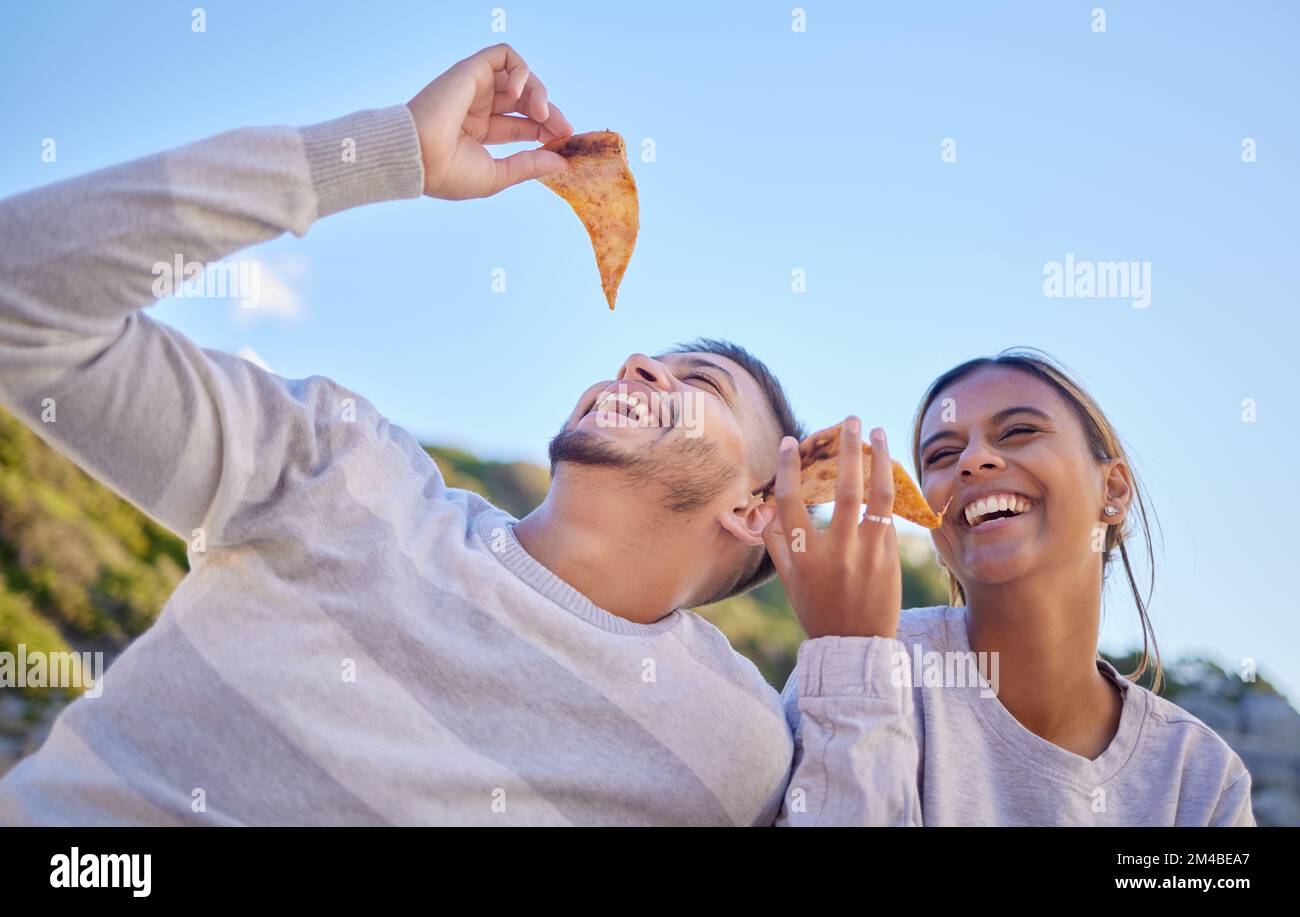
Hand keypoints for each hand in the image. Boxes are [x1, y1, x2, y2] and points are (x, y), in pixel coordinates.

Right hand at [406, 43, 574, 199]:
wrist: (418, 156)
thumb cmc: (448, 173)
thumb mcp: (498, 174)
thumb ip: (530, 165)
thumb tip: (561, 162)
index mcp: (480, 131)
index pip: (523, 124)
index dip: (546, 129)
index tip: (563, 141)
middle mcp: (478, 107)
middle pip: (526, 101)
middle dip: (549, 112)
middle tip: (563, 128)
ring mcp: (475, 88)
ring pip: (520, 77)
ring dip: (539, 93)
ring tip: (542, 113)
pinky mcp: (471, 70)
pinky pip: (504, 55)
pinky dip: (520, 69)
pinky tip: (519, 92)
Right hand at [761, 417, 902, 638]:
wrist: (854, 644)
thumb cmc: (816, 607)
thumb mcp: (789, 578)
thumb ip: (776, 540)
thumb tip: (764, 506)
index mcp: (803, 556)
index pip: (790, 502)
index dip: (788, 468)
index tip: (790, 441)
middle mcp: (836, 552)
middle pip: (843, 489)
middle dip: (848, 449)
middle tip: (851, 420)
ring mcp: (867, 554)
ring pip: (877, 496)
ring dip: (878, 459)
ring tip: (878, 433)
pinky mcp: (890, 557)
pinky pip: (889, 514)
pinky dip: (888, 488)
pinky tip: (886, 468)